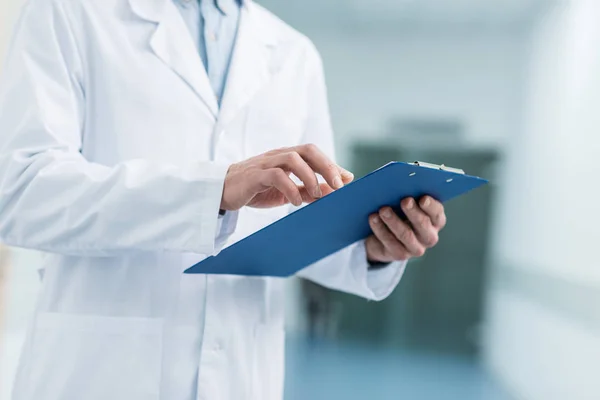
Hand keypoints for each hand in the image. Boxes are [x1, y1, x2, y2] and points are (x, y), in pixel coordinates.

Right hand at [220, 144, 353, 210]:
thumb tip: (332, 191)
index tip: (348, 179)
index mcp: (288, 157)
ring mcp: (266, 163)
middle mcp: (279, 155)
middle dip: (327, 166)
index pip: (314, 154)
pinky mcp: (255, 175)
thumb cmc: (257, 189)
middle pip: (308, 150)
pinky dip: (290, 187)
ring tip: (316, 195)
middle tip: (339, 186)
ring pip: (293, 159)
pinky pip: (275, 175)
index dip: (332, 164)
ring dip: (310, 177)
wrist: (223, 191)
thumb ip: (307, 189)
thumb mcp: (286, 191)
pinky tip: (295, 202)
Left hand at [365, 196, 445, 262]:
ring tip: (383, 209)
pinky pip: (390, 242)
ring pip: (405, 234)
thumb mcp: (406, 205)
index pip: (437, 214)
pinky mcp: (400, 254)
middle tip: (404, 201)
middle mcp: (429, 236)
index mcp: (435, 221)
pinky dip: (380, 229)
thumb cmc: (400, 213)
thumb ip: (408, 196)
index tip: (423, 198)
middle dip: (413, 212)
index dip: (431, 206)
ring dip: (394, 220)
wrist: (385, 237)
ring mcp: (415, 248)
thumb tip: (399, 184)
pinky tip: (373, 218)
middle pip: (423, 224)